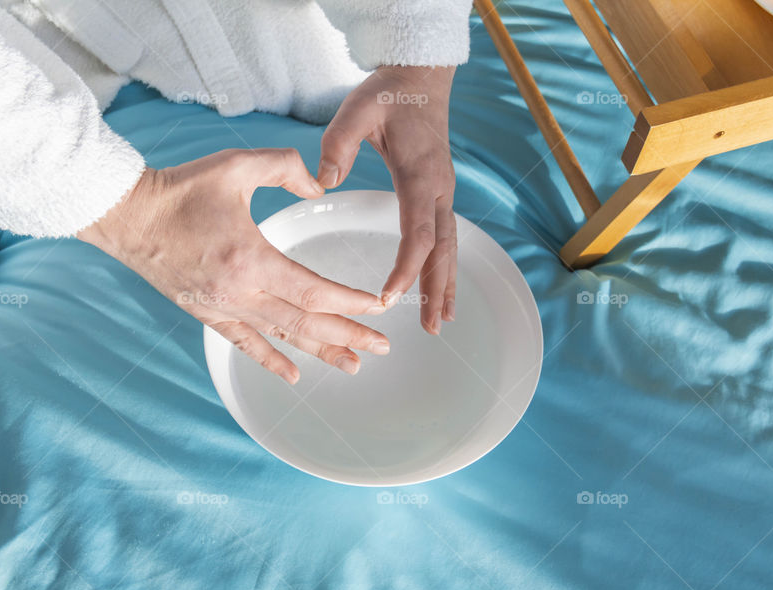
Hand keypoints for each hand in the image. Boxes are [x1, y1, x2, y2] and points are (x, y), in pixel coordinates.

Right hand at [77, 148, 389, 383]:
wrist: (126, 215)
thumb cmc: (181, 188)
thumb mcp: (237, 164)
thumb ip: (286, 168)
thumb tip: (319, 188)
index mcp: (251, 259)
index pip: (314, 291)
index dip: (351, 302)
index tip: (378, 307)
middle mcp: (240, 293)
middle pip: (306, 323)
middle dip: (349, 335)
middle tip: (383, 347)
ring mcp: (223, 308)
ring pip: (282, 338)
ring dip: (321, 352)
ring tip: (354, 365)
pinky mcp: (207, 313)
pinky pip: (245, 344)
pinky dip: (272, 360)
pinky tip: (295, 376)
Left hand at [318, 65, 456, 333]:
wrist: (420, 78)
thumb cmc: (387, 94)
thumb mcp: (356, 110)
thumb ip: (337, 145)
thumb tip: (322, 183)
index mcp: (420, 174)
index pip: (418, 232)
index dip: (407, 268)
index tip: (390, 296)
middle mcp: (439, 188)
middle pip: (443, 248)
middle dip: (436, 289)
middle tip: (431, 328)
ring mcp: (444, 191)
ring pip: (450, 246)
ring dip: (446, 284)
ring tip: (441, 321)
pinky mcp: (439, 192)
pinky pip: (446, 236)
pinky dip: (445, 267)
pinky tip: (440, 288)